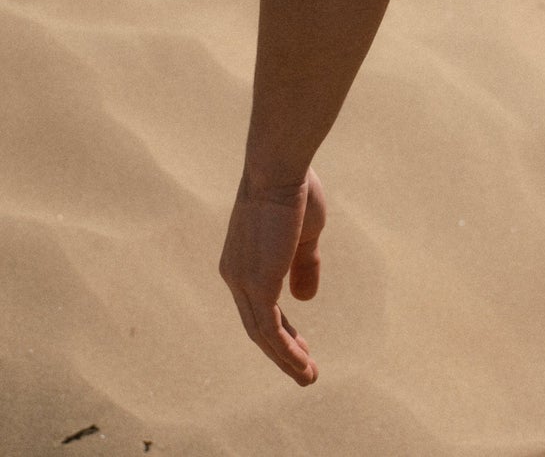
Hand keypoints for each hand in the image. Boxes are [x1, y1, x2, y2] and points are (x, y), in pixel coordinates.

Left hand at [219, 166, 326, 383]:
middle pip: (257, 325)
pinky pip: (270, 329)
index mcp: (242, 261)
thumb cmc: (295, 190)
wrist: (279, 167)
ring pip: (262, 334)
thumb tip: (305, 299)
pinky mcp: (256, 285)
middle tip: (305, 369)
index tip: (300, 343)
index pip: (259, 305)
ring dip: (286, 359)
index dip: (281, 327)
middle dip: (282, 350)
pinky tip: (303, 365)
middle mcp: (235, 275)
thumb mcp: (305, 234)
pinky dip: (286, 351)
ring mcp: (243, 281)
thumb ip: (303, 265)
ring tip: (309, 377)